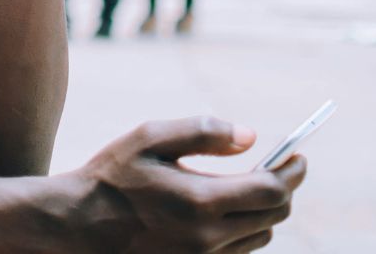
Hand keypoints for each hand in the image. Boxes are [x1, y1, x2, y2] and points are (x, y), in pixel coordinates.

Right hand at [65, 117, 306, 252]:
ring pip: (259, 237)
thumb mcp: (150, 138)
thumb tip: (252, 137)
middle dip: (283, 189)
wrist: (77, 225)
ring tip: (248, 187)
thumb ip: (203, 132)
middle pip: (273, 216)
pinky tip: (223, 211)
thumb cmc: (112, 176)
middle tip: (278, 167)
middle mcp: (208, 236)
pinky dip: (242, 230)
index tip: (298, 156)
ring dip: (263, 211)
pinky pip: (236, 252)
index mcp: (201, 201)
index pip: (273, 191)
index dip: (292, 171)